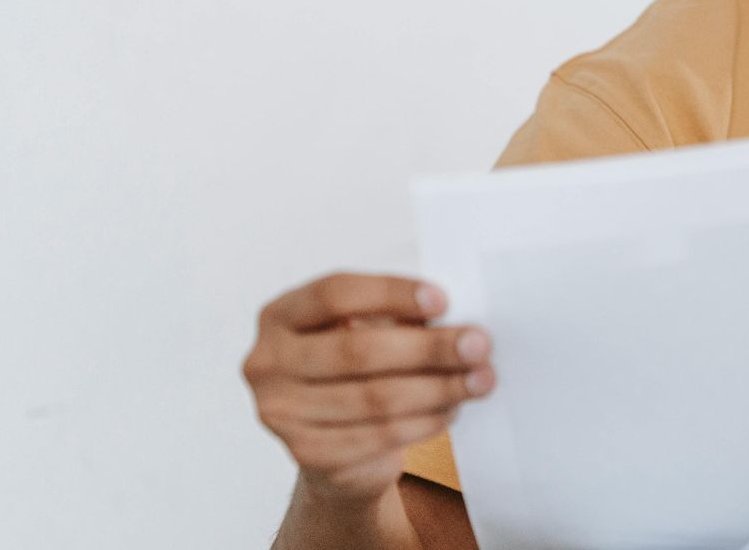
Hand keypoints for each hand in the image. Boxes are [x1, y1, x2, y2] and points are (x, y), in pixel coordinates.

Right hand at [242, 271, 496, 505]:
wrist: (334, 447)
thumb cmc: (355, 371)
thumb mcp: (365, 331)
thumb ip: (396, 319)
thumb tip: (456, 320)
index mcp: (280, 316)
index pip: (334, 294)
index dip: (391, 293)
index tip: (444, 300)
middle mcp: (268, 363)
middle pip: (357, 350)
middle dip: (428, 347)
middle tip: (479, 344)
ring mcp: (281, 412)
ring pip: (374, 398)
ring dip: (439, 388)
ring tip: (481, 379)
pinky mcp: (307, 454)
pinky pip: (379, 435)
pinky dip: (425, 421)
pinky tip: (453, 408)